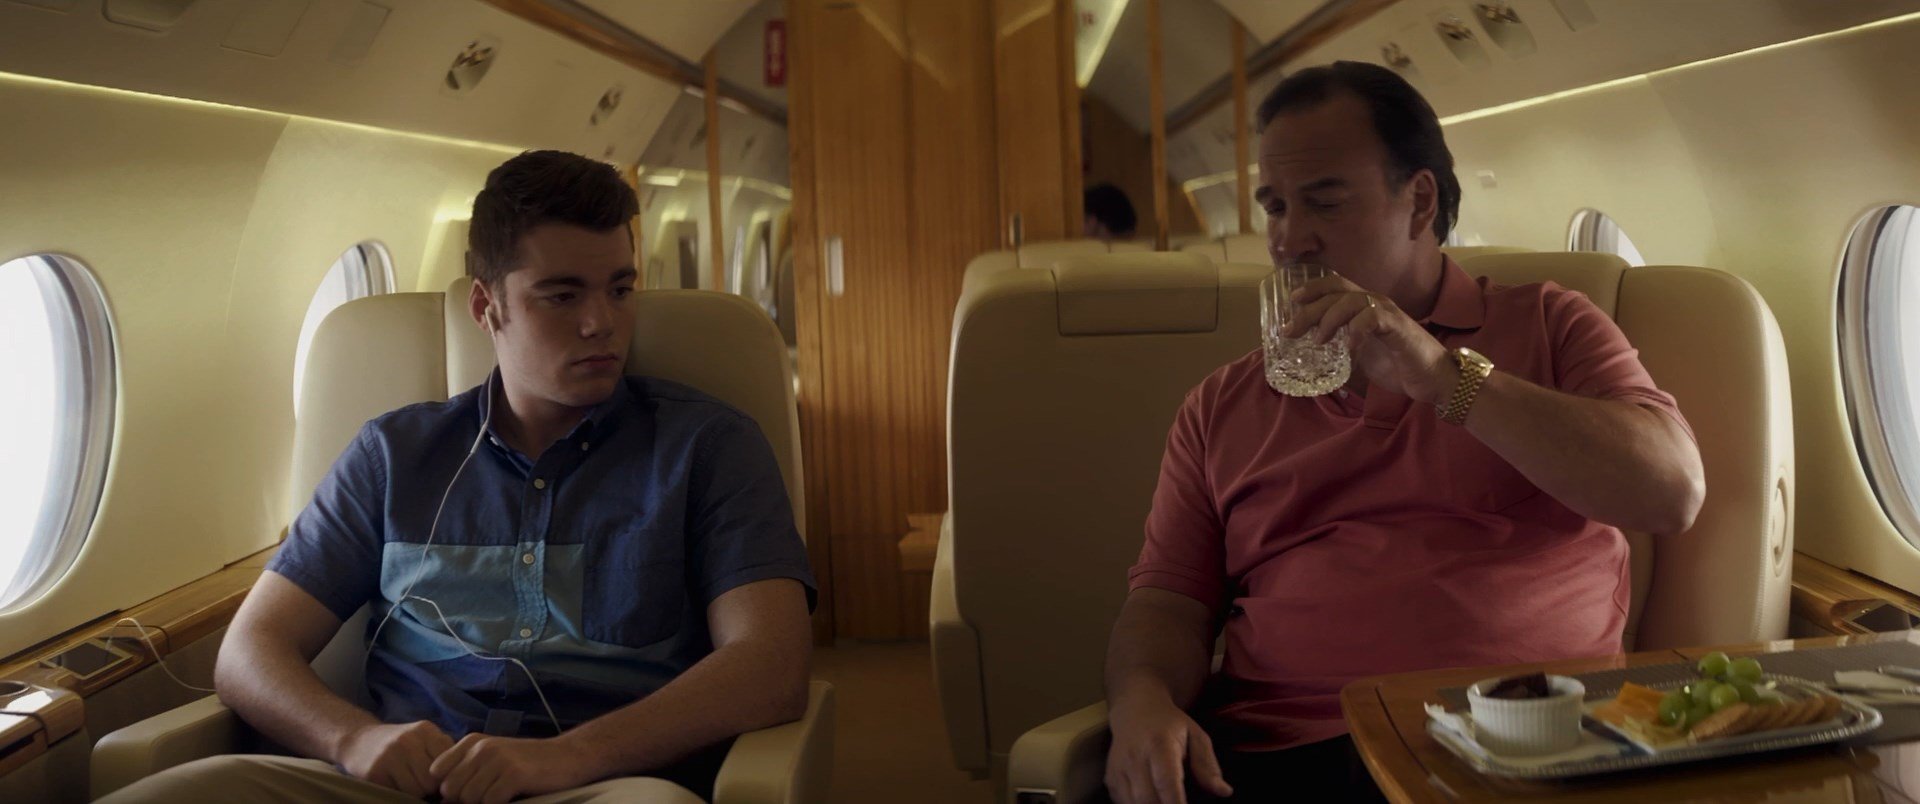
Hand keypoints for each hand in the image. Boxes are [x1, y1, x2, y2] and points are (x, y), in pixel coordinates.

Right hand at [336, 721, 454, 797]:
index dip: (447, 775)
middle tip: (423, 784)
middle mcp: (408, 740)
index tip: (441, 779)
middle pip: (434, 779)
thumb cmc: (398, 744)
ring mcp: (390, 755)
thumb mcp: (422, 737)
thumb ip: (443, 750)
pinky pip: (399, 793)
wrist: (357, 740)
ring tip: (409, 783)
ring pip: (418, 790)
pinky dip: (400, 793)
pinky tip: (394, 783)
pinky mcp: (375, 771)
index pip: (451, 762)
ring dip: (416, 792)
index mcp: (425, 730)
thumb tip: (464, 774)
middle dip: (432, 787)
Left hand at [433, 734, 598, 803]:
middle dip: (466, 800)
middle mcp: (481, 748)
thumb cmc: (528, 763)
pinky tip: (512, 797)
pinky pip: (490, 802)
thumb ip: (467, 770)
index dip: (450, 788)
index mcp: (472, 741)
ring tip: (503, 796)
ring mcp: (498, 760)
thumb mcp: (493, 758)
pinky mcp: (513, 774)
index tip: (468, 792)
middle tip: (490, 796)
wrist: (568, 757)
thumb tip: (443, 798)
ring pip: (469, 799)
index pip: (437, 772)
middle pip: (451, 790)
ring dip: (485, 803)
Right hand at [1105, 695, 1232, 803]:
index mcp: (1159, 745)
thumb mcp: (1196, 736)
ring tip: (1168, 803)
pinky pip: (1123, 803)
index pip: (1166, 782)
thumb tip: (1224, 792)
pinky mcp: (1110, 779)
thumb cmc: (1170, 725)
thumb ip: (1208, 765)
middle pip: (1148, 799)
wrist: (1135, 708)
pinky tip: (1152, 801)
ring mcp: (1119, 768)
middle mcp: (1135, 757)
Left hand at [1285, 275, 1454, 404]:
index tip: (1292, 301)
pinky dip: (1357, 330)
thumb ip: (1341, 351)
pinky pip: (1373, 318)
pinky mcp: (1399, 327)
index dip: (1313, 289)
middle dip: (1309, 309)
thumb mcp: (1362, 357)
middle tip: (1290, 330)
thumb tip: (1314, 359)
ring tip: (1318, 341)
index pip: (1335, 286)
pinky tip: (1349, 348)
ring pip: (1351, 301)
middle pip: (1336, 293)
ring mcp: (1388, 313)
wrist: (1434, 380)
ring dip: (1329, 319)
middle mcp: (1375, 304)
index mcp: (1365, 307)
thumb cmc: (1399, 367)